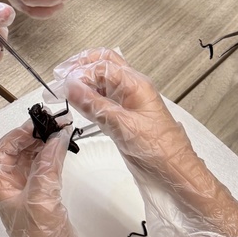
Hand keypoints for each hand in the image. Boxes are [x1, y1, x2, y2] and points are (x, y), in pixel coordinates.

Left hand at [0, 122, 98, 236]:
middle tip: (54, 122)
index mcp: (2, 189)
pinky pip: (47, 172)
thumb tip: (55, 139)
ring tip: (61, 131)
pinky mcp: (47, 204)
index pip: (3, 150)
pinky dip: (55, 158)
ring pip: (34, 161)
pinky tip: (64, 152)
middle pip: (18, 152)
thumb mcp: (41, 201)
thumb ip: (47, 167)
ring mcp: (31, 197)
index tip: (39, 121)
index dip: (18, 133)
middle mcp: (13, 191)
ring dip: (45, 144)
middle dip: (34, 135)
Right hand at [53, 48, 237, 236]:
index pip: (102, 65)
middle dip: (81, 66)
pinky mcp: (124, 115)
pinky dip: (89, 96)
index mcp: (136, 84)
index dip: (80, 71)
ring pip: (103, 80)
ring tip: (65, 89)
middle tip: (61, 75)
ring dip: (84, 81)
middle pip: (104, 63)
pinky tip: (79, 103)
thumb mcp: (123, 126)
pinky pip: (104, 97)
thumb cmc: (160, 150)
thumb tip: (71, 86)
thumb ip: (95, 105)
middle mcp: (132, 88)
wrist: (176, 172)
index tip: (62, 83)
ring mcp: (129, 101)